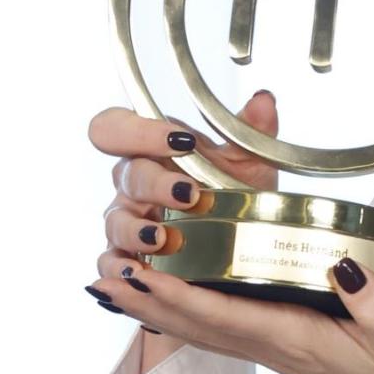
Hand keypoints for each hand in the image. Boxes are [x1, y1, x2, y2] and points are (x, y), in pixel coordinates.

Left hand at [85, 92, 373, 373]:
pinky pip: (215, 328)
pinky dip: (180, 313)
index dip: (178, 296)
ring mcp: (269, 345)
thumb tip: (343, 268)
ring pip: (198, 328)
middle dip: (147, 301)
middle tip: (105, 277)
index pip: (223, 316)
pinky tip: (160, 299)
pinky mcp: (276, 340)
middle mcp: (271, 343)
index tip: (142, 274)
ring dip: (153, 308)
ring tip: (114, 285)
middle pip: (194, 324)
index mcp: (293, 336)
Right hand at [87, 92, 281, 354]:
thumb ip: (253, 130)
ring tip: (165, 239)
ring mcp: (125, 222)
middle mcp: (132, 183)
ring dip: (137, 230)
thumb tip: (264, 100)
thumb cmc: (235, 194)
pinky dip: (121, 268)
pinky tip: (140, 273)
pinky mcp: (124, 259)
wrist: (241, 243)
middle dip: (155, 184)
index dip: (139, 131)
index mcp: (151, 151)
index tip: (180, 141)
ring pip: (115, 220)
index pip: (117, 128)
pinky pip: (109, 263)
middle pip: (125, 174)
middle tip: (189, 195)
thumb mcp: (249, 163)